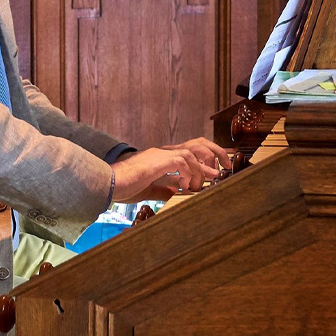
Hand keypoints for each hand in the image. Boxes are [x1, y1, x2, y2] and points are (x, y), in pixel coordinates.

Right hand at [110, 137, 232, 202]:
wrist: (109, 184)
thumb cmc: (123, 187)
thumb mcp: (149, 190)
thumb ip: (163, 189)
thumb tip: (175, 192)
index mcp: (161, 158)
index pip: (190, 151)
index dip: (207, 157)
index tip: (219, 168)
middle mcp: (163, 152)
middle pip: (197, 143)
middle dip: (215, 153)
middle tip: (225, 167)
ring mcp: (161, 154)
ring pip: (193, 151)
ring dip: (205, 166)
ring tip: (211, 179)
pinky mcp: (159, 161)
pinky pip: (184, 162)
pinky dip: (191, 173)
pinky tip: (188, 186)